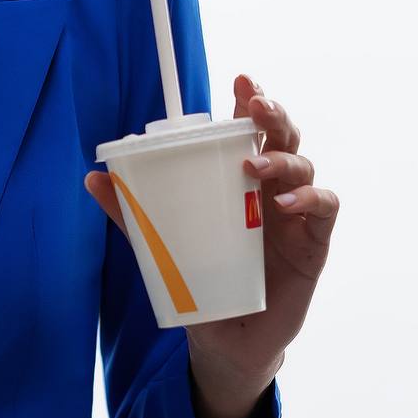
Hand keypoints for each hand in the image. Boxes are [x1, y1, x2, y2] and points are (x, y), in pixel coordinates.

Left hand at [84, 74, 339, 379]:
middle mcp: (271, 187)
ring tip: (254, 164)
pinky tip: (285, 203)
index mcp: (239, 177)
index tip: (241, 80)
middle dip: (272, 114)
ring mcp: (295, 213)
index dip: (251, 100)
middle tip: (254, 106)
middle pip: (283, 136)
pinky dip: (310, 198)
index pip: (250, 129)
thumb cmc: (200, 279)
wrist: (226, 338)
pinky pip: (323, 207)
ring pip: (303, 165)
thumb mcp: (161, 243)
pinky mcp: (313, 242)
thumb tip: (93, 178)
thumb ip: (132, 212)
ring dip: (282, 158)